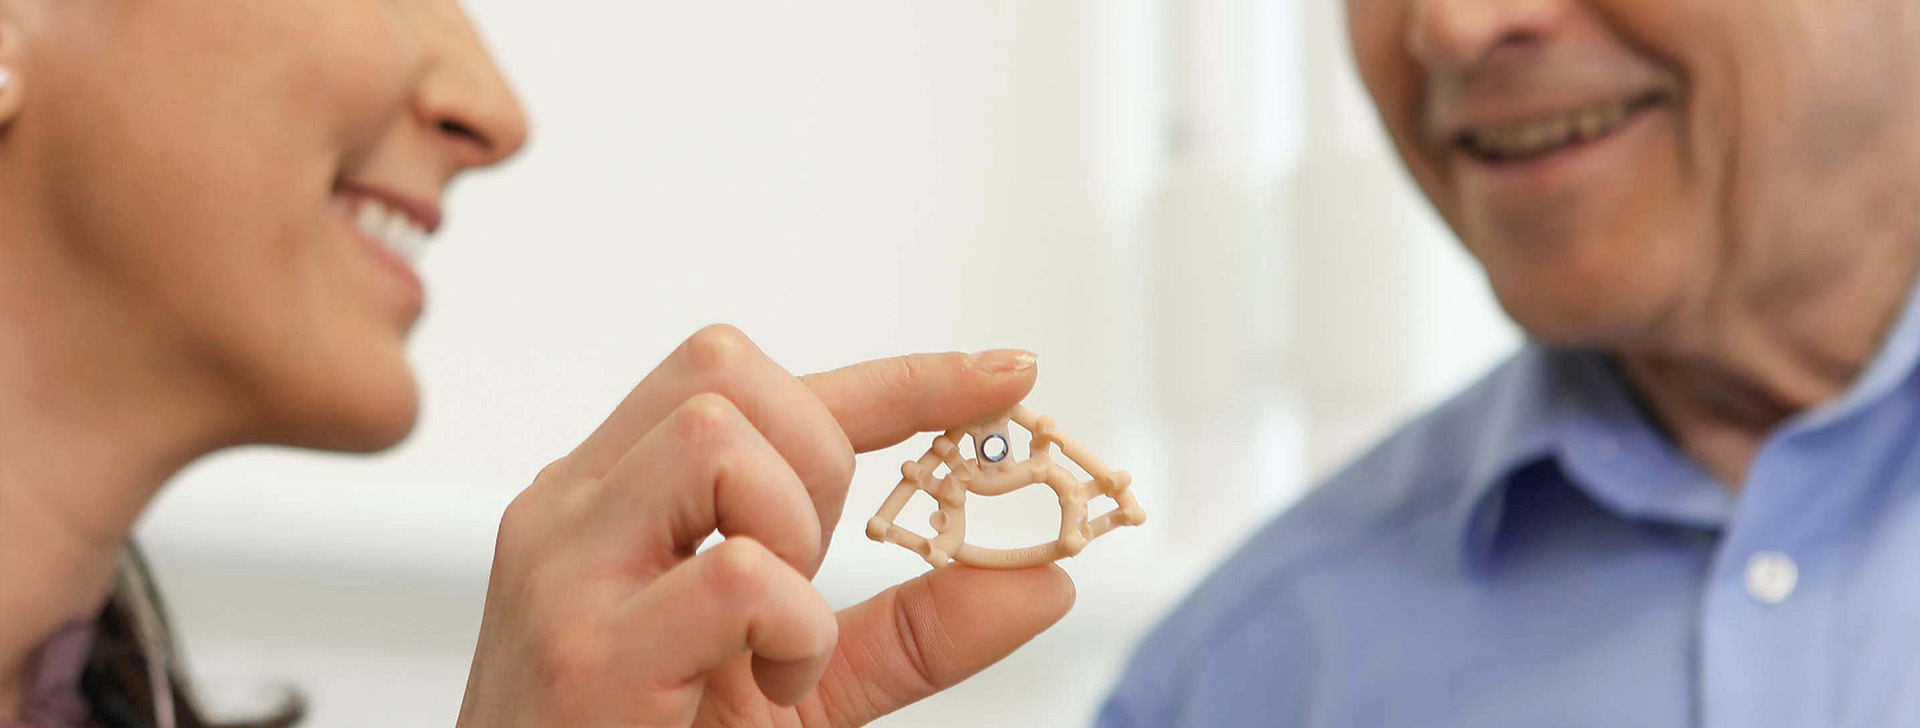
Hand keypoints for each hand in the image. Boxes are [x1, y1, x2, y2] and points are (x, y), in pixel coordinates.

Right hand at [456, 325, 1075, 727]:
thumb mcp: (803, 683)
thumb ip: (914, 629)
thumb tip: (1044, 584)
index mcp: (615, 499)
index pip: (750, 381)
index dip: (896, 377)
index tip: (1007, 377)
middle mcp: (576, 510)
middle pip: (723, 372)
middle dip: (817, 458)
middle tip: (810, 569)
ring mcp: (566, 571)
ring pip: (715, 438)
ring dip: (794, 534)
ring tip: (777, 636)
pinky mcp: (585, 650)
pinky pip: (737, 576)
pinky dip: (793, 629)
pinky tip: (765, 683)